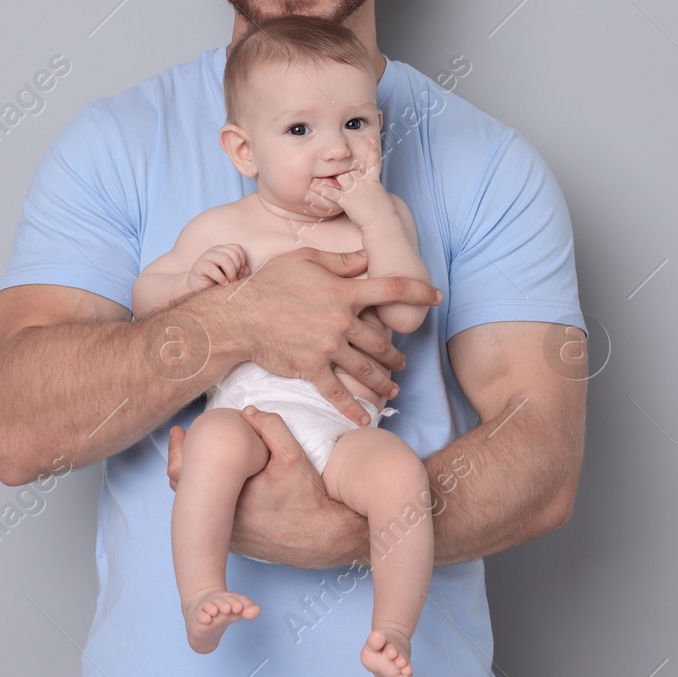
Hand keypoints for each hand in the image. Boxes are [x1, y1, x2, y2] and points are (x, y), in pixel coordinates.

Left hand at [168, 407, 365, 568]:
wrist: (322, 537)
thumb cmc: (308, 497)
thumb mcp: (293, 455)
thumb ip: (271, 427)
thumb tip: (247, 412)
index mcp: (229, 496)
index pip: (186, 471)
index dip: (178, 449)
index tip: (178, 431)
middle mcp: (222, 521)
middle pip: (186, 489)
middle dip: (182, 463)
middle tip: (181, 440)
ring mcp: (226, 536)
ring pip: (199, 507)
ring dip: (197, 483)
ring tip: (200, 460)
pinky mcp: (235, 545)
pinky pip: (214, 520)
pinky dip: (211, 502)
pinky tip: (220, 486)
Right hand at [187, 243, 248, 291]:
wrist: (197, 287)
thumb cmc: (216, 281)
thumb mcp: (232, 276)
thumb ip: (241, 272)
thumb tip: (246, 269)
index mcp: (223, 249)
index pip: (238, 248)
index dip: (242, 261)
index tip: (239, 273)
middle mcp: (215, 250)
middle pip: (233, 253)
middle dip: (237, 268)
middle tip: (234, 279)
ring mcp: (206, 256)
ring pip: (225, 259)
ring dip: (231, 273)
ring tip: (229, 282)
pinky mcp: (199, 266)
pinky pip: (212, 269)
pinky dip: (221, 278)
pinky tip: (223, 283)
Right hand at [215, 246, 438, 423]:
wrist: (241, 317)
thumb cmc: (270, 283)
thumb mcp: (306, 260)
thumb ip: (341, 261)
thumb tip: (366, 257)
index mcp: (344, 292)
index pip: (392, 290)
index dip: (419, 292)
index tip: (437, 296)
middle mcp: (342, 322)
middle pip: (381, 340)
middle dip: (396, 353)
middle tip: (403, 360)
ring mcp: (328, 348)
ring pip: (366, 368)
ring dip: (384, 381)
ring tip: (393, 388)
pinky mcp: (312, 369)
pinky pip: (337, 392)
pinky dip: (352, 408)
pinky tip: (364, 419)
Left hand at [305, 136, 391, 229]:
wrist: (382, 222)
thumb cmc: (383, 212)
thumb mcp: (380, 196)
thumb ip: (370, 189)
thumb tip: (364, 189)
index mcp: (373, 180)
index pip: (374, 161)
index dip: (373, 148)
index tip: (371, 139)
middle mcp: (363, 181)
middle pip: (349, 171)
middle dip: (344, 176)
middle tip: (339, 181)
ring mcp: (355, 189)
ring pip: (340, 179)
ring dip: (332, 182)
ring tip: (319, 181)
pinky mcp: (347, 199)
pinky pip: (332, 192)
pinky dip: (322, 190)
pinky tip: (314, 186)